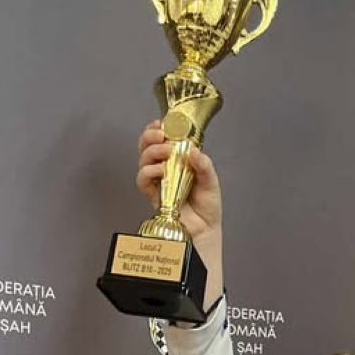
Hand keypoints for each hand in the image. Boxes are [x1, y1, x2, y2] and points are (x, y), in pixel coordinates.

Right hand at [136, 120, 223, 285]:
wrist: (205, 230)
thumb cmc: (207, 207)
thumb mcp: (211, 181)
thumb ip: (204, 165)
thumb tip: (193, 151)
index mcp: (177, 162)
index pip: (161, 141)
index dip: (157, 130)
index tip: (161, 123)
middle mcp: (164, 170)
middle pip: (146, 147)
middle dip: (149, 137)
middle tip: (160, 135)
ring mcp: (157, 183)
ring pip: (142, 161)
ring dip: (151, 152)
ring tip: (165, 152)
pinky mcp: (153, 196)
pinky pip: (143, 181)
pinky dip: (149, 172)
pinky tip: (160, 170)